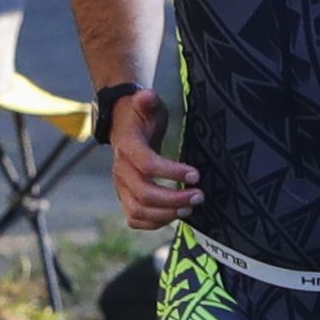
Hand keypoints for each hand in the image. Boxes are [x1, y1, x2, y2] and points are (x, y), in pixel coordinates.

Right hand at [109, 91, 201, 230]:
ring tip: (190, 207)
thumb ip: (146, 100)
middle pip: (144, 193)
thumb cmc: (142, 117)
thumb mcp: (146, 104)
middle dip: (174, 198)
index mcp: (127, 147)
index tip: (196, 174)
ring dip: (167, 214)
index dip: (172, 172)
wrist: (123, 127)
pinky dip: (154, 223)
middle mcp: (120, 170)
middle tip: (199, 195)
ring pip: (138, 211)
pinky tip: (175, 216)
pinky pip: (134, 219)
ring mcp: (121, 187)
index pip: (147, 165)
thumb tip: (147, 96)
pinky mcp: (125, 198)